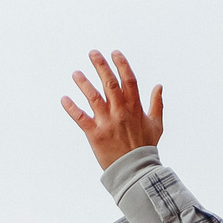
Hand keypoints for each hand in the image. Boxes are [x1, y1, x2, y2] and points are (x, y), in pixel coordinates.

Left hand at [61, 49, 163, 169]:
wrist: (136, 170)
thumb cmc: (146, 147)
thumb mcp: (156, 124)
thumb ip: (157, 104)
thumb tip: (159, 86)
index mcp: (135, 107)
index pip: (128, 80)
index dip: (121, 64)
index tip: (114, 53)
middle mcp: (121, 111)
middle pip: (110, 83)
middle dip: (101, 66)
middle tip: (92, 53)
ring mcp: (107, 122)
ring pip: (93, 97)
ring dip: (83, 83)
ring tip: (75, 73)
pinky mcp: (95, 134)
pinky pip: (81, 118)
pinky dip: (71, 108)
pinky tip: (64, 99)